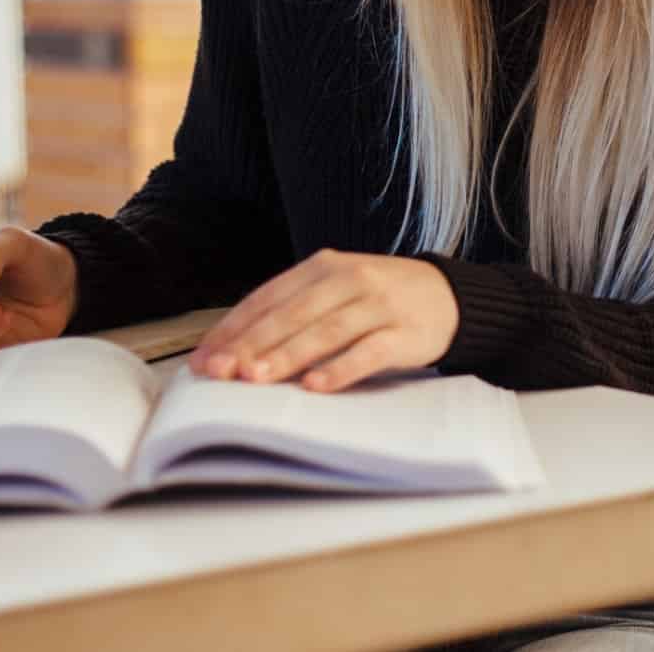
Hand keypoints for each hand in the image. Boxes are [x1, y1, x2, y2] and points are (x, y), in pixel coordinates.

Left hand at [189, 250, 458, 391]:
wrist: (449, 296)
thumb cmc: (378, 300)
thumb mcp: (335, 290)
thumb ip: (293, 312)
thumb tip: (233, 350)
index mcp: (322, 266)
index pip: (268, 298)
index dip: (233, 328)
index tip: (204, 359)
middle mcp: (348, 278)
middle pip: (292, 313)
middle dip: (251, 344)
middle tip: (221, 372)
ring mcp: (379, 304)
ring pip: (325, 330)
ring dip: (288, 355)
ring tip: (256, 378)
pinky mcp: (406, 332)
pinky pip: (369, 351)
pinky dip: (340, 368)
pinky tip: (315, 386)